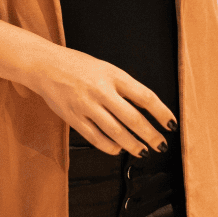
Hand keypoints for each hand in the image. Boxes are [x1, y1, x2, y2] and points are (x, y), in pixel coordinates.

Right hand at [28, 44, 176, 157]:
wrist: (45, 66)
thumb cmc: (78, 65)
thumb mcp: (106, 68)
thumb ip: (124, 86)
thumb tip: (145, 107)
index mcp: (114, 75)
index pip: (145, 96)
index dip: (162, 112)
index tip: (171, 123)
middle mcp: (101, 91)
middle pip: (133, 118)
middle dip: (151, 135)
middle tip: (161, 144)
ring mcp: (87, 106)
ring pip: (115, 132)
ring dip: (132, 145)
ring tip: (142, 151)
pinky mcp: (73, 118)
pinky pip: (95, 138)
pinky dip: (110, 146)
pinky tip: (118, 149)